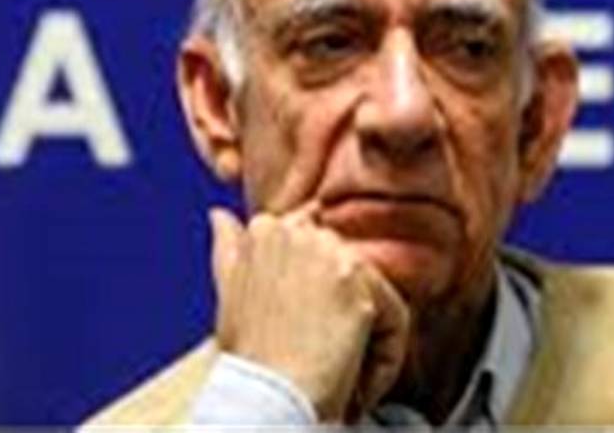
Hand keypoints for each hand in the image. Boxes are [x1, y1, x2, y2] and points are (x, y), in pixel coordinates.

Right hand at [208, 205, 409, 421]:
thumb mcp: (230, 290)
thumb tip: (220, 215)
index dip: (317, 289)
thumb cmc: (247, 356)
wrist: (265, 398)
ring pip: (374, 296)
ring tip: (338, 375)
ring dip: (365, 339)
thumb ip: (229, 245)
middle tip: (322, 357)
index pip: (313, 240)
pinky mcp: (360, 286)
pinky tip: (355, 385)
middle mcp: (300, 231)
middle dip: (342, 313)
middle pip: (348, 268)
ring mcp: (331, 254)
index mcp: (264, 228)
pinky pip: (394, 322)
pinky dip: (381, 362)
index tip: (308, 326)